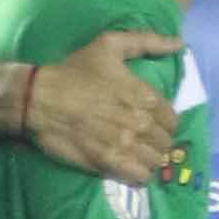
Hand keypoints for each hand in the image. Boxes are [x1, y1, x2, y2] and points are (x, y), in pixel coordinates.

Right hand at [24, 30, 179, 182]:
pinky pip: (140, 176)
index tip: (151, 122)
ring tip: (136, 153)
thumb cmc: (74, 70)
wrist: (39, 98)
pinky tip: (130, 166)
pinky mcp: (108, 162)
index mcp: (145, 96)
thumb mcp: (110, 44)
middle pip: (165, 142)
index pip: (172, 120)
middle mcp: (140, 122)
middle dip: (157, 141)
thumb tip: (179, 43)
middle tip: (142, 138)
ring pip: (155, 161)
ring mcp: (125, 145)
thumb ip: (147, 42)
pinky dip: (139, 174)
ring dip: (149, 158)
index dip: (164, 122)